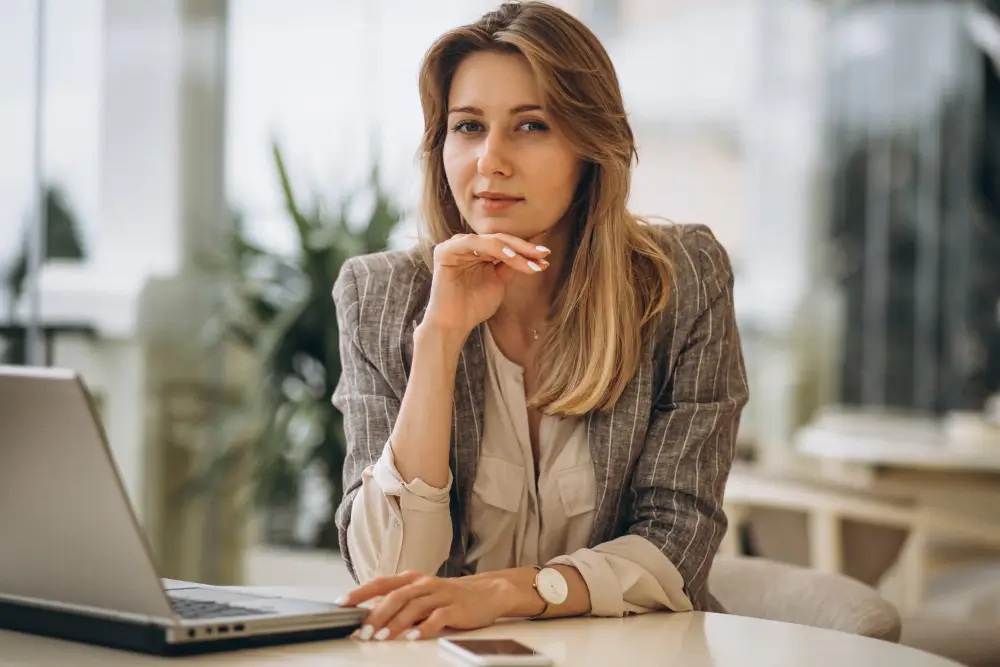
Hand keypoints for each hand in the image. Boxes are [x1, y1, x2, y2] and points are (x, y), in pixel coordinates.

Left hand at [337, 571, 517, 641]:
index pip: (381, 583)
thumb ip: (399, 602)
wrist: (489, 591)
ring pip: (414, 607)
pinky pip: (438, 618)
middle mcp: (425, 584)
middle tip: (362, 631)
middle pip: (396, 596)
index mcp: (413, 579)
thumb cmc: (450, 595)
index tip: (342, 603)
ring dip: (395, 623)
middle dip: (376, 614)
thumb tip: (370, 616)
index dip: (361, 592)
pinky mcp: (456, 608)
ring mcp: (441, 594)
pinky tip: (413, 637)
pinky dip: (424, 628)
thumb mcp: (422, 594)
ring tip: (381, 638)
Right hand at [423, 233, 551, 335]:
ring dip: (513, 250)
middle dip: (524, 248)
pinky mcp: (445, 251)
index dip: (526, 249)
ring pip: (490, 241)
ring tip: (531, 260)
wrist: (455, 324)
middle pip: (500, 240)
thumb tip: (536, 254)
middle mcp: (466, 244)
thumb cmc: (475, 305)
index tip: (546, 256)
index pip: (506, 244)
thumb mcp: (500, 281)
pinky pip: (473, 243)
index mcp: (478, 250)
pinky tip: (511, 256)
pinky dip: (493, 248)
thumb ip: (512, 265)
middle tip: (543, 254)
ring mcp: (455, 246)